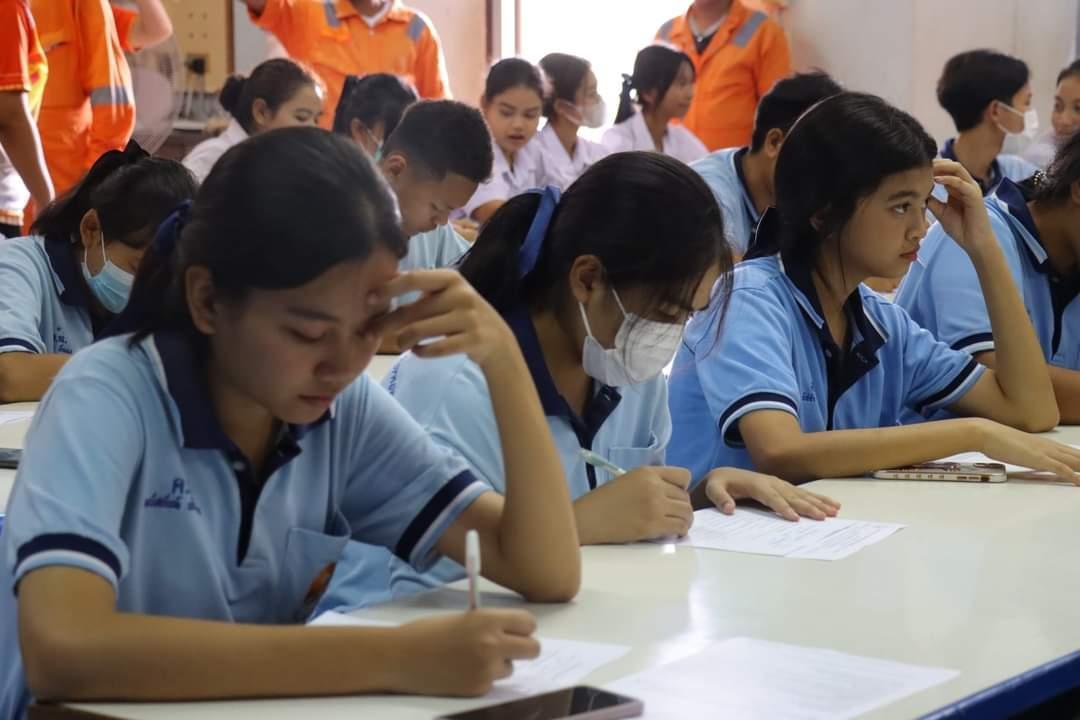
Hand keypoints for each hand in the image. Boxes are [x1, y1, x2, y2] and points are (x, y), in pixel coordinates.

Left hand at [372, 270, 513, 369]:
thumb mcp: (448, 294)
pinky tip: (418, 351)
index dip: (389, 288)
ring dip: (403, 340)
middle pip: (413, 309)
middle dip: (387, 322)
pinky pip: (436, 348)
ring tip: (399, 343)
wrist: (497, 339)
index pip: (414, 278)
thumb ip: (422, 289)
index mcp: (451, 278)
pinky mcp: (473, 340)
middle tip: (370, 332)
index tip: (369, 299)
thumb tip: (381, 288)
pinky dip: (421, 352)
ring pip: (421, 330)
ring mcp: (469, 318)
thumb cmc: (462, 314)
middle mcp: (461, 294)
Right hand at [394, 609, 539, 696]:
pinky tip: (460, 671)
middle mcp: (492, 644)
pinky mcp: (478, 689)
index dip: (523, 627)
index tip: (515, 630)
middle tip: (508, 648)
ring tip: (471, 659)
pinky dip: (482, 678)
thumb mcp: (463, 618)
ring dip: (499, 664)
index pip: (528, 623)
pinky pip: (492, 683)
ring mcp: (486, 670)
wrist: (400, 657)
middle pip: (533, 649)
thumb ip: (489, 624)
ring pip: (511, 668)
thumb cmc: (427, 632)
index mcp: (488, 620)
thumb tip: (512, 633)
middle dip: (524, 648)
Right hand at [577, 466, 691, 542]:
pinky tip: (673, 533)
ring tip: (676, 526)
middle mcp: (654, 486)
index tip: (675, 497)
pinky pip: (680, 527)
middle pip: (685, 497)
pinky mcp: (653, 525)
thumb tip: (671, 496)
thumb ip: (651, 483)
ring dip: (684, 520)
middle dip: (682, 507)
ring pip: (687, 512)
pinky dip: (680, 531)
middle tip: (674, 516)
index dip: (682, 488)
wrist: (589, 518)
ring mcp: (655, 505)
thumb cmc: (604, 501)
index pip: (683, 476)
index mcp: (647, 472)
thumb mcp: (628, 481)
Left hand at [703, 467, 840, 520]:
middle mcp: (770, 482)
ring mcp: (779, 483)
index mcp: (756, 484)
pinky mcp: (783, 486)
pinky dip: (818, 498)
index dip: (783, 507)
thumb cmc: (719, 484)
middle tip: (822, 517)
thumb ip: (719, 498)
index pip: (771, 497)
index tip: (795, 518)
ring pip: (801, 494)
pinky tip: (831, 505)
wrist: (724, 475)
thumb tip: (729, 508)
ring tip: (834, 511)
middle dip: (807, 507)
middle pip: (791, 496)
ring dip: (818, 502)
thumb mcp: (713, 490)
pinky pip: (803, 493)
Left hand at [927, 159, 993, 254]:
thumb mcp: (940, 212)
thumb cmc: (959, 228)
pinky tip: (936, 179)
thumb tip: (918, 193)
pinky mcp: (975, 195)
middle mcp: (965, 185)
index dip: (932, 167)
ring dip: (941, 166)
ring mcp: (971, 188)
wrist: (974, 242)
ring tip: (927, 167)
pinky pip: (961, 183)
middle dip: (936, 163)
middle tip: (921, 163)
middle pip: (951, 165)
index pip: (945, 170)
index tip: (916, 167)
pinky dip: (949, 179)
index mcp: (957, 188)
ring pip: (957, 169)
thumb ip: (932, 201)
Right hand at [976, 420, 1079, 483]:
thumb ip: (1031, 455)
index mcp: (1047, 444)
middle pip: (1079, 456)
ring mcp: (1045, 452)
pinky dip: (1071, 475)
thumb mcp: (1019, 448)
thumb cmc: (997, 440)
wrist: (985, 433)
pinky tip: (1078, 481)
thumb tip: (1033, 460)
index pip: (1075, 453)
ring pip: (1075, 461)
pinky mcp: (1037, 459)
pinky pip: (1059, 468)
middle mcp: (1050, 447)